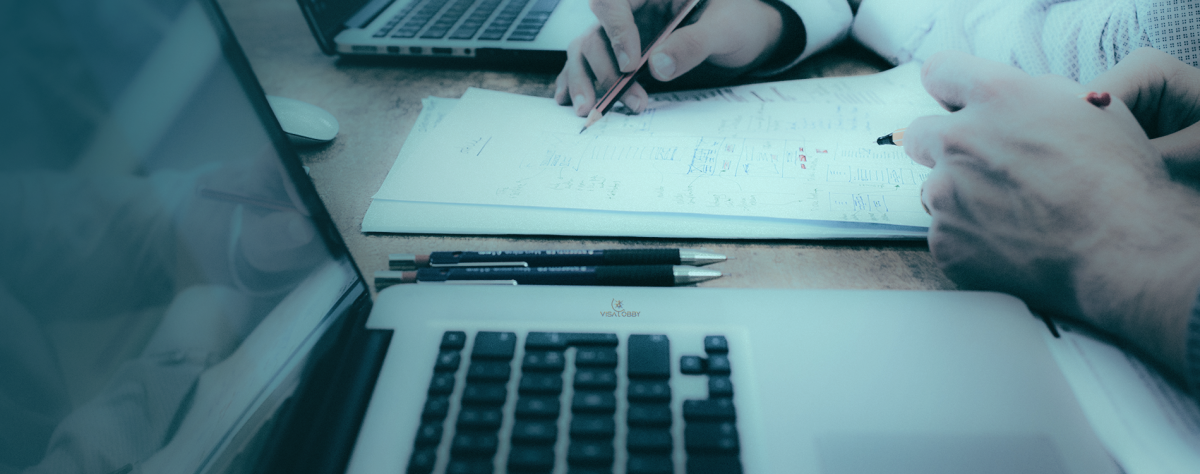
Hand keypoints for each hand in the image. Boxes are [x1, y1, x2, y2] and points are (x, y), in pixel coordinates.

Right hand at [555, 0, 783, 115]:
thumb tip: (657, 66)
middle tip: (625, 99)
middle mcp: (634, 7)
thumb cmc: (740, 24)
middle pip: (596, 30)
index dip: (616, 31)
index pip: (613, 0)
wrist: (748, 37)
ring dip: (584, 79)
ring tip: (589, 109)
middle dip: (605, 68)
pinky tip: (568, 100)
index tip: (631, 64)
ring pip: (586, 48)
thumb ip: (694, 44)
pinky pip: (590, 62)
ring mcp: (626, 31)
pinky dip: (576, 81)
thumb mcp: (726, 30)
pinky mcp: (623, 53)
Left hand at [904, 51, 1199, 377]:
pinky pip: (946, 234)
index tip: (956, 102)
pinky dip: (970, 240)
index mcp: (997, 97)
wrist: (1122, 252)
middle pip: (922, 134)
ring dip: (961, 197)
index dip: (950, 87)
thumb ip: (1033, 93)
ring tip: (1014, 215)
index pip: (940, 72)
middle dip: (946, 147)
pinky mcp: (944, 241)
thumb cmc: (1118, 179)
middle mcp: (960, 141)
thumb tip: (1005, 99)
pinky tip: (1011, 245)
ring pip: (935, 189)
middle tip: (985, 168)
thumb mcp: (1089, 108)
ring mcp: (946, 193)